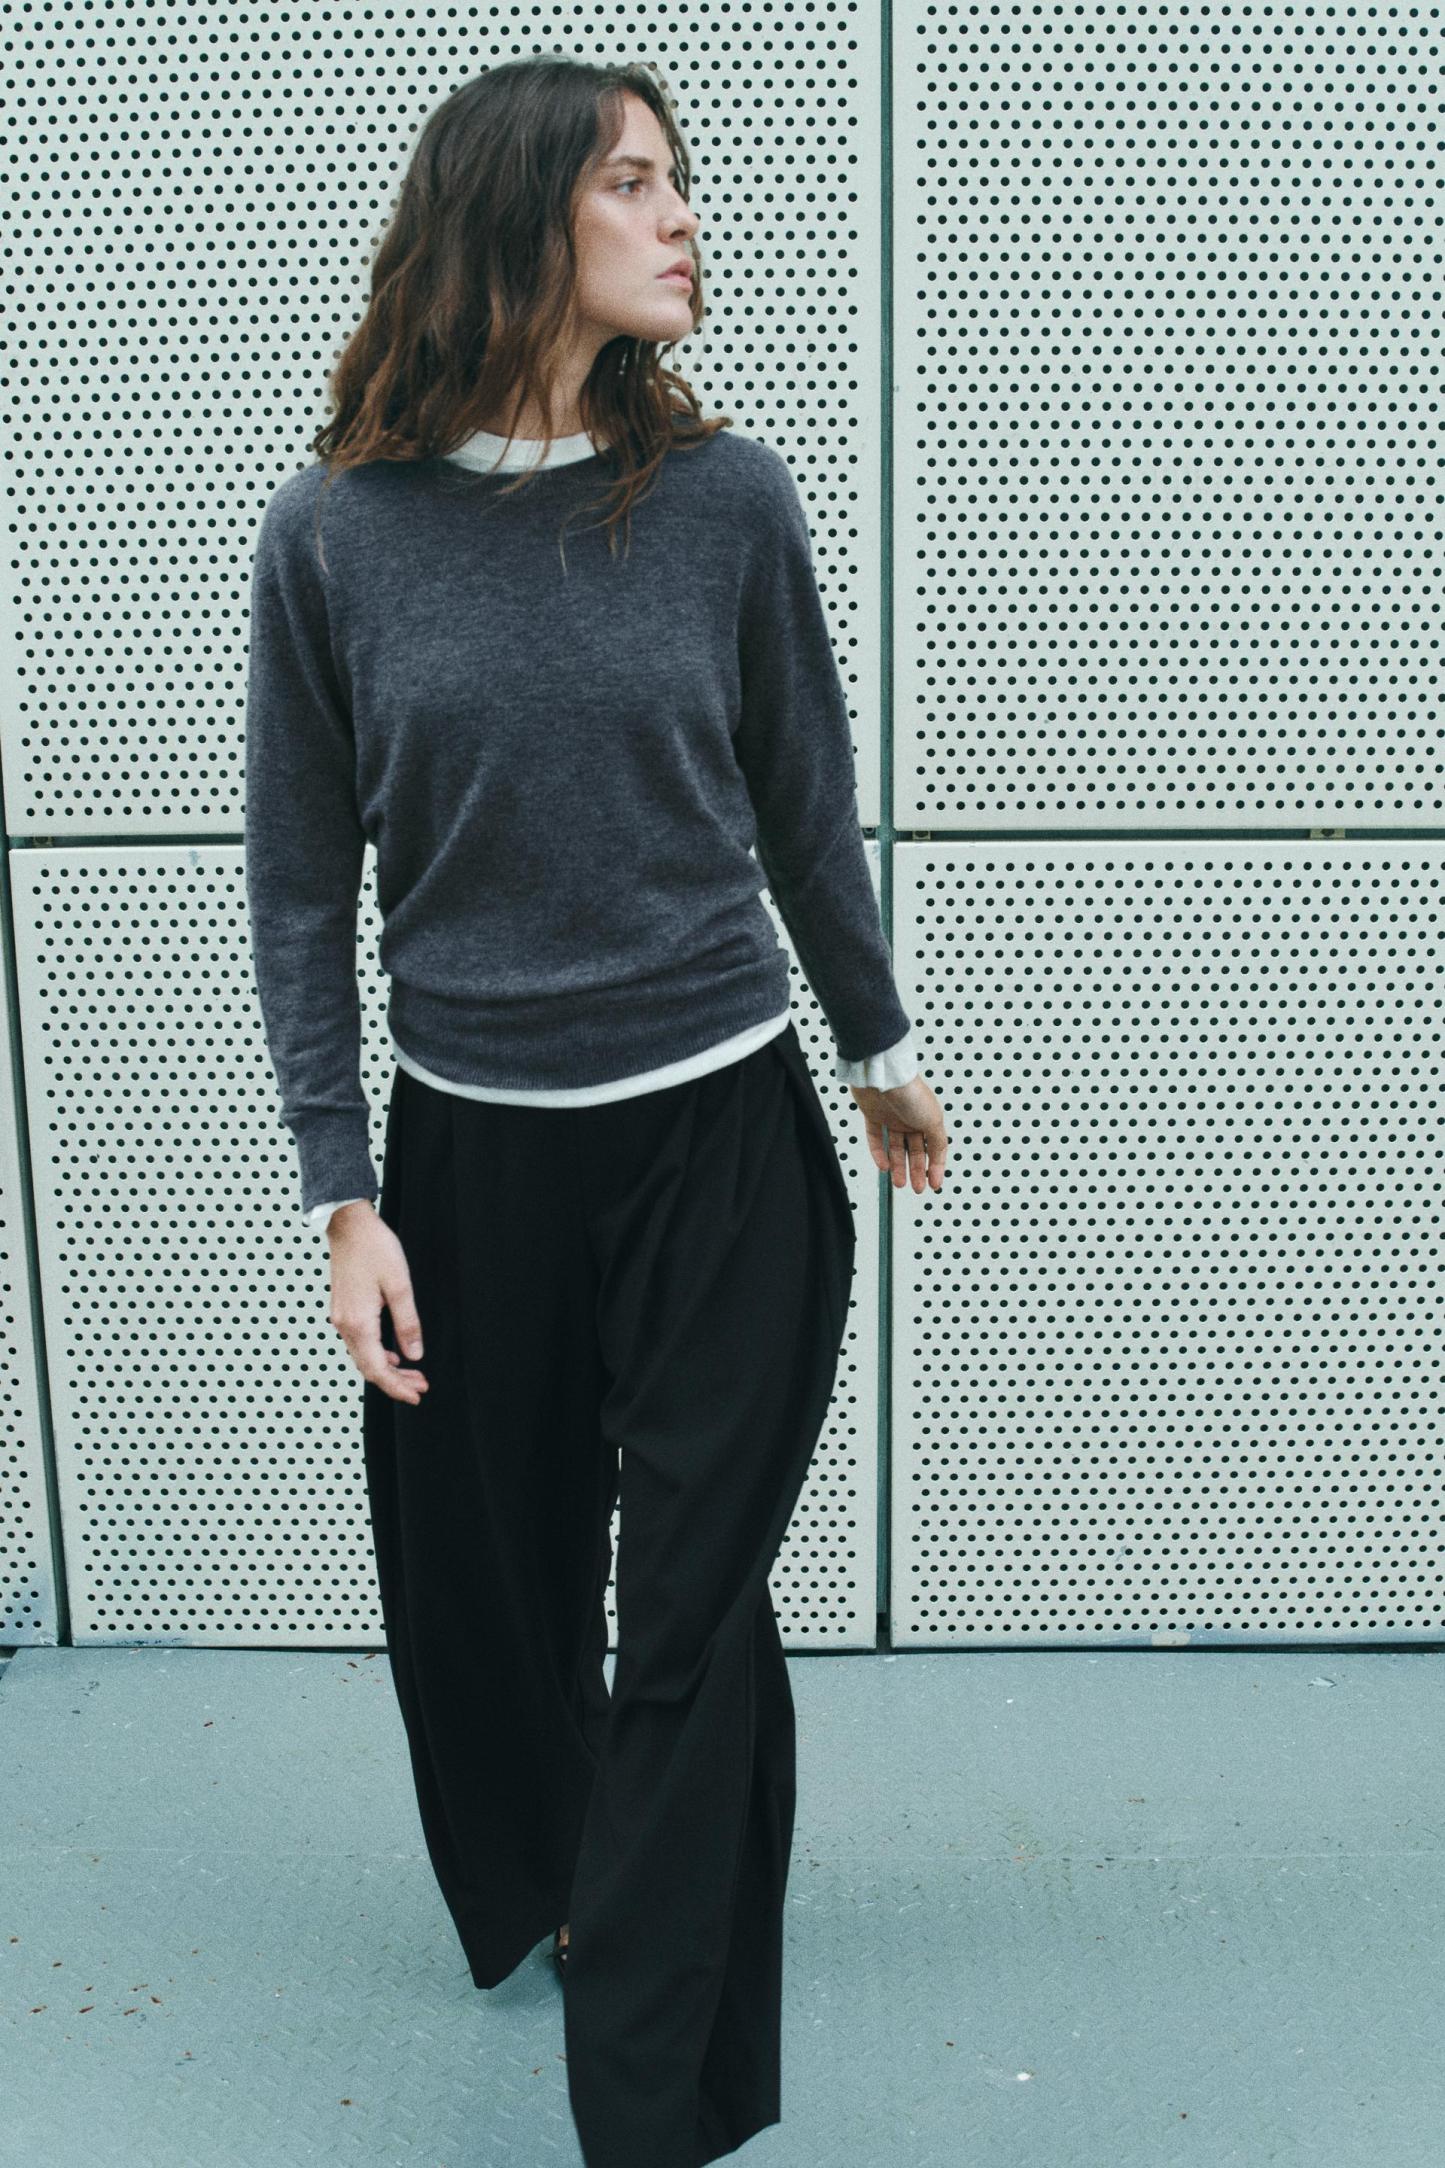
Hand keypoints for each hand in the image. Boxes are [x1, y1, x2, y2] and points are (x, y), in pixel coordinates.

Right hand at [326, 1201, 429, 1403]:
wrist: (349, 1225)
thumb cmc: (375, 1248)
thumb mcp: (400, 1286)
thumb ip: (408, 1323)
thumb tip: (415, 1355)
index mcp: (358, 1323)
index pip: (378, 1369)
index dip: (397, 1387)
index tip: (417, 1395)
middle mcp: (345, 1325)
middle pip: (369, 1368)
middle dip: (395, 1382)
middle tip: (421, 1386)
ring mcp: (341, 1318)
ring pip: (363, 1356)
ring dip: (387, 1368)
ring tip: (413, 1374)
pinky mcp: (343, 1310)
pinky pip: (358, 1343)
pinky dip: (377, 1353)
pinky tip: (393, 1353)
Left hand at [849, 1073, 946, 1192]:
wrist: (883, 1076)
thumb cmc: (911, 1093)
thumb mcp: (934, 1121)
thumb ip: (938, 1143)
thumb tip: (939, 1161)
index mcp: (928, 1118)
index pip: (934, 1147)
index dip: (935, 1167)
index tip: (934, 1183)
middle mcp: (911, 1118)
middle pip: (914, 1150)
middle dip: (916, 1171)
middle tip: (917, 1188)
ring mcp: (891, 1117)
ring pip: (895, 1148)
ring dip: (898, 1167)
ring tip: (900, 1183)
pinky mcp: (873, 1116)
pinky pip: (876, 1139)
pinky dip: (880, 1154)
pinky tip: (884, 1167)